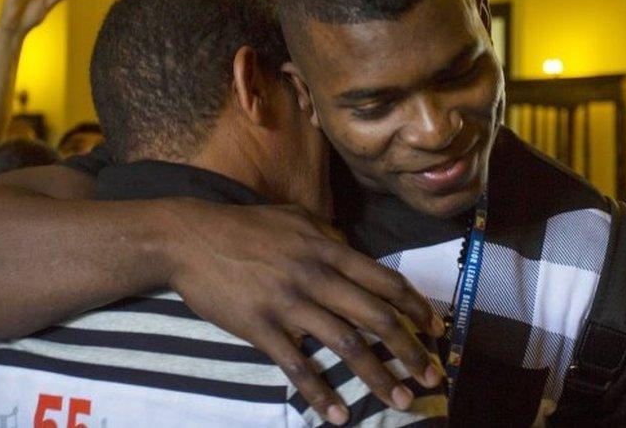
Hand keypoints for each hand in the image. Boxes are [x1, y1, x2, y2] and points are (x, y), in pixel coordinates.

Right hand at [159, 201, 445, 424]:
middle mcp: (316, 276)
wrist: (189, 238)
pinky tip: (339, 414)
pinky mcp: (261, 327)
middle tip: (433, 377)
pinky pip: (297, 366)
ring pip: (346, 344)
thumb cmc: (244, 226)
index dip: (416, 308)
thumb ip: (328, 235)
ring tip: (400, 401)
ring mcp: (289, 303)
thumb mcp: (295, 218)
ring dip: (378, 376)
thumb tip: (352, 250)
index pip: (386, 281)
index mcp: (328, 250)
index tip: (435, 330)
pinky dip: (321, 392)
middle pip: (377, 318)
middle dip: (411, 351)